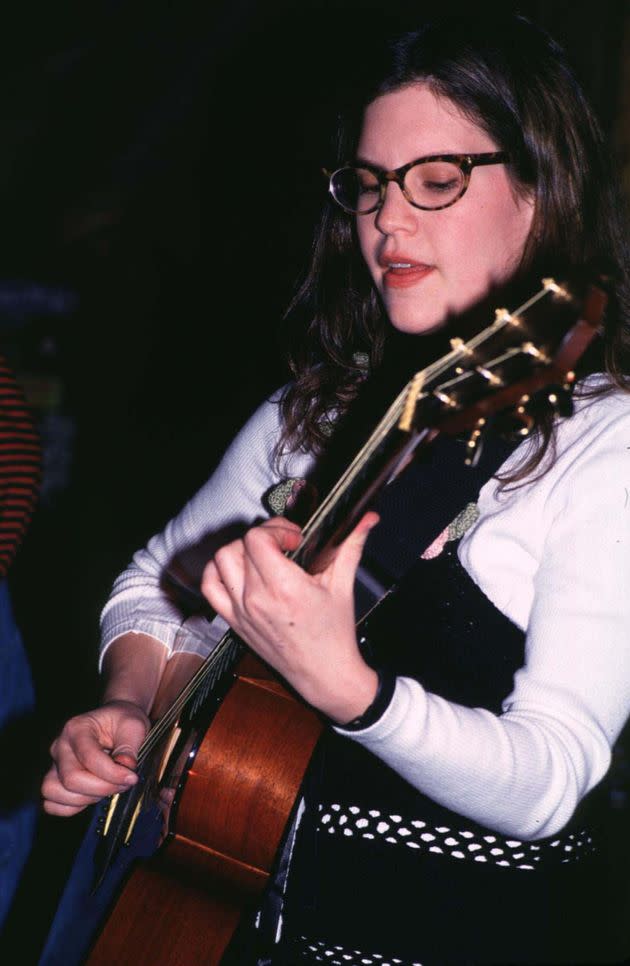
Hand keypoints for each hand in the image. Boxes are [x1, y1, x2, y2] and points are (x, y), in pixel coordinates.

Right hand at [41, 700, 148, 815]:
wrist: (115, 722)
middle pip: (70, 779)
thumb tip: (126, 768)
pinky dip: (71, 807)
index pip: (89, 758)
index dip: (112, 773)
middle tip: (124, 784)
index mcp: (77, 728)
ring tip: (108, 788)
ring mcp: (55, 764)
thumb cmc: (122, 722)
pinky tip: (92, 796)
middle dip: (102, 788)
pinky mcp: (55, 780)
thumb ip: (129, 747)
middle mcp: (60, 746)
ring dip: (85, 798)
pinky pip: (52, 803)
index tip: (132, 777)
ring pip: (54, 792)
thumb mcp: (134, 725)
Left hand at [201, 512, 379, 723]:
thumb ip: (351, 545)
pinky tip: (237, 570)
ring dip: (240, 551)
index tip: (294, 537)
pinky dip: (218, 572)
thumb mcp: (343, 585)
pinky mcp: (234, 621)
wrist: (325, 675)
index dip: (276, 529)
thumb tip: (366, 520)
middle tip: (282, 545)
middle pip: (241, 546)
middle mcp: (257, 599)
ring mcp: (241, 611)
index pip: (257, 539)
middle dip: (263, 537)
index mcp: (284, 588)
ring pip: (221, 561)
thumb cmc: (334, 636)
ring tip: (262, 556)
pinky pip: (211, 588)